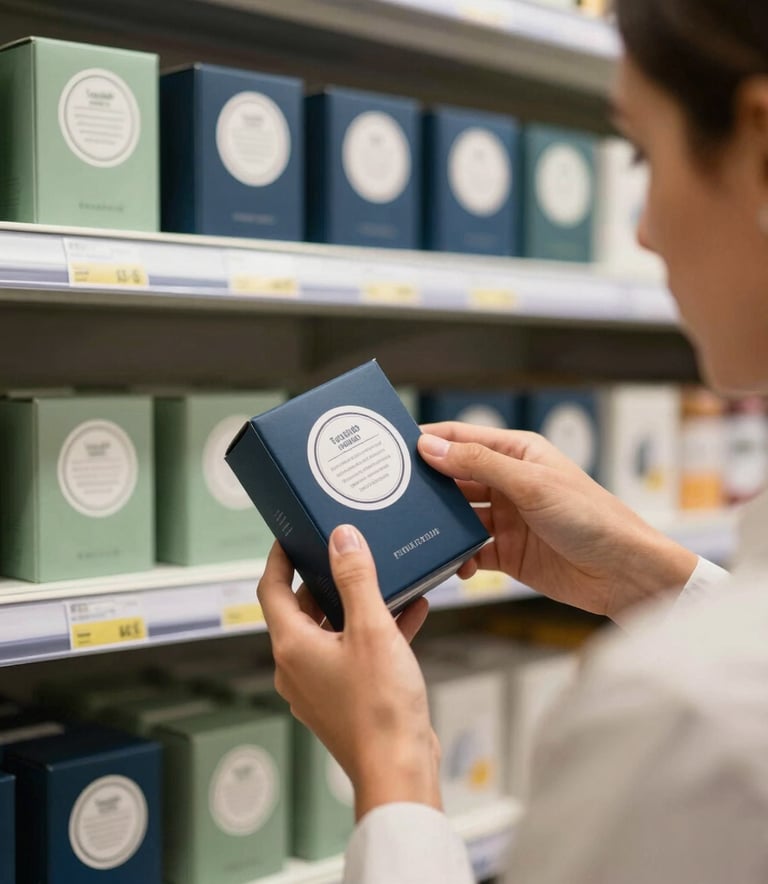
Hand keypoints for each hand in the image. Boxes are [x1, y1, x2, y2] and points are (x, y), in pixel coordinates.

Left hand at [257, 525, 441, 819]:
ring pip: (332, 631)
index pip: (272, 589)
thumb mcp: (371, 629)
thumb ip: (356, 579)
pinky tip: (409, 615)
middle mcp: (297, 666)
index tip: (291, 536)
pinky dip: (374, 632)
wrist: (398, 769)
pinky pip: (353, 653)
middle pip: (302, 609)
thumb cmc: (380, 708)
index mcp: (292, 646)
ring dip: (357, 605)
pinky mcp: (343, 698)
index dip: (280, 558)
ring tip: (386, 582)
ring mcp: (319, 685)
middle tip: (346, 553)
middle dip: (326, 580)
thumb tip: (342, 539)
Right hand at [418, 423, 697, 622]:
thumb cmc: (593, 518)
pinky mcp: (507, 553)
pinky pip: (470, 551)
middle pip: (455, 478)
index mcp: (518, 453)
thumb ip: (479, 464)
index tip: (394, 448)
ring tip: (418, 530)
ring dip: (441, 524)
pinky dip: (457, 557)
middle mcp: (509, 483)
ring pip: (459, 516)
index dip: (430, 441)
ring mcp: (506, 519)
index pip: (463, 439)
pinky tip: (453, 563)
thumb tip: (431, 446)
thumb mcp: (531, 484)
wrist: (624, 573)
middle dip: (428, 486)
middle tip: (394, 494)